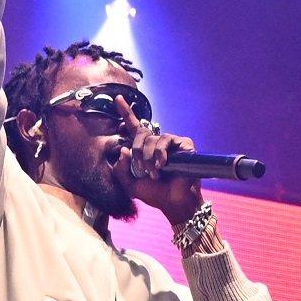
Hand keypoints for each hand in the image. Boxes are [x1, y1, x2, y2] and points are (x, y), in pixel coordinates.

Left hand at [113, 94, 199, 221]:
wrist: (173, 202)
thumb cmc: (155, 194)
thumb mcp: (130, 184)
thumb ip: (120, 170)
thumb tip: (124, 150)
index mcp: (145, 150)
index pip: (134, 128)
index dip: (126, 113)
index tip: (117, 98)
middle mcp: (158, 144)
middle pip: (141, 134)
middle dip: (138, 152)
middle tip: (142, 168)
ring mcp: (171, 144)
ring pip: (153, 139)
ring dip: (149, 157)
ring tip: (154, 172)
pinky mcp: (184, 145)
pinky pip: (166, 140)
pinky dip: (161, 154)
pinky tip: (163, 165)